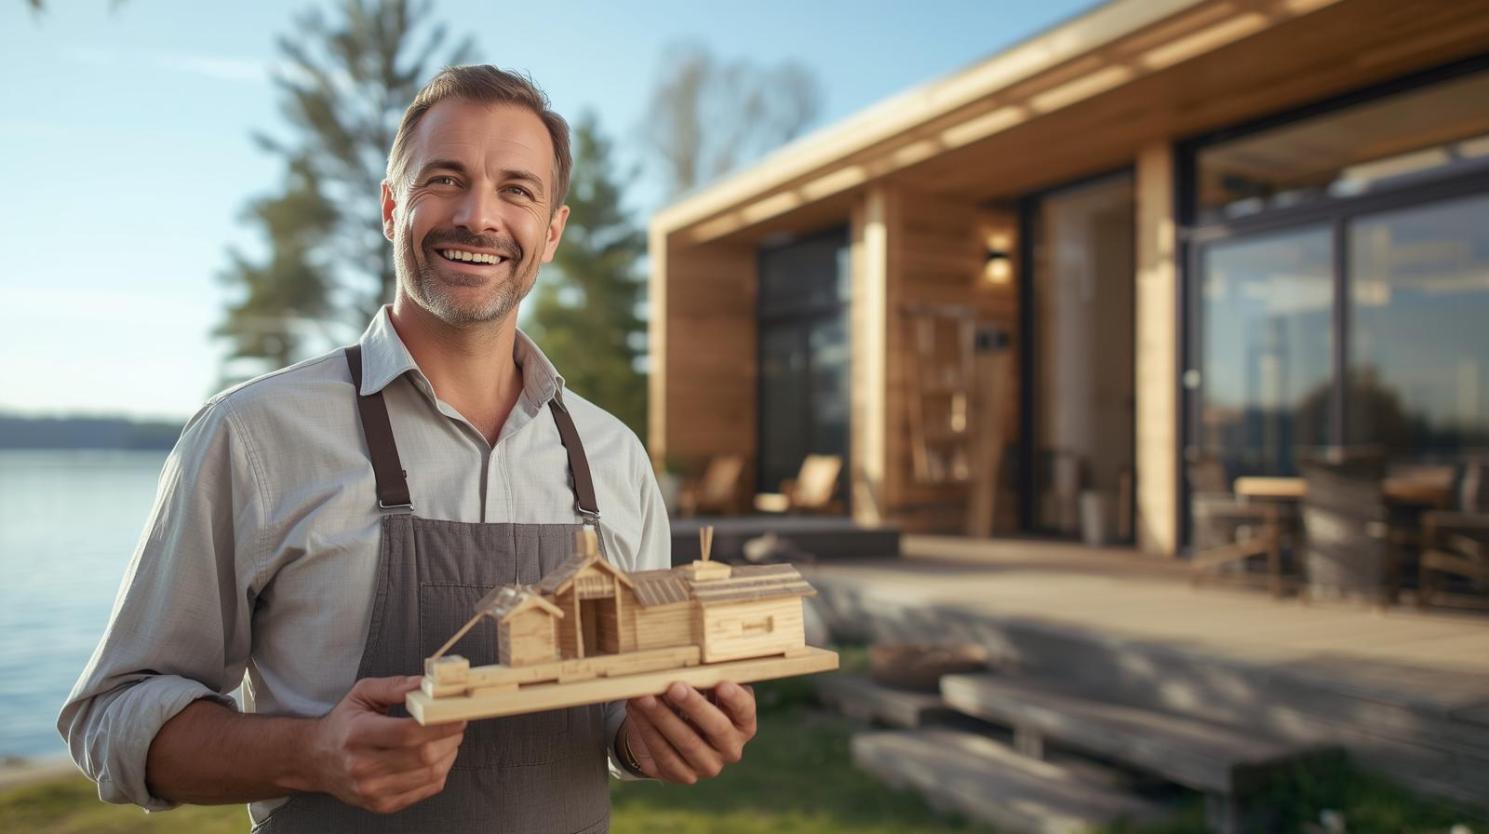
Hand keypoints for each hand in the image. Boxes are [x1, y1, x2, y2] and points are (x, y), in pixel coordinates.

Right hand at [305, 676, 466, 813]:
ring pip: (429, 774)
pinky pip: (426, 790)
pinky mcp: (381, 804)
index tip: (458, 714)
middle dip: (450, 738)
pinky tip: (440, 757)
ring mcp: (372, 790)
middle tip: (457, 724)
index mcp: (357, 735)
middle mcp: (362, 766)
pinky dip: (441, 772)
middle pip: (423, 756)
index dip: (439, 724)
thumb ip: (395, 687)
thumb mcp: (361, 694)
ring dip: (450, 754)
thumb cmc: (343, 724)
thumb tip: (427, 684)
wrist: (316, 760)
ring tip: (450, 738)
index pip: (408, 733)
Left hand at [622, 681, 755, 783]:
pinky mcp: (682, 775)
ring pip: (687, 743)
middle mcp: (730, 749)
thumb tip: (690, 663)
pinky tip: (637, 712)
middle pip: (717, 728)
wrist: (675, 733)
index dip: (735, 699)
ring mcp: (707, 766)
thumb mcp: (707, 690)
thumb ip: (706, 679)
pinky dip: (648, 731)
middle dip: (694, 706)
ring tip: (644, 697)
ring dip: (663, 717)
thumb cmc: (696, 702)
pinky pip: (664, 755)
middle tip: (674, 687)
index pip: (745, 711)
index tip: (722, 684)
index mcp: (743, 725)